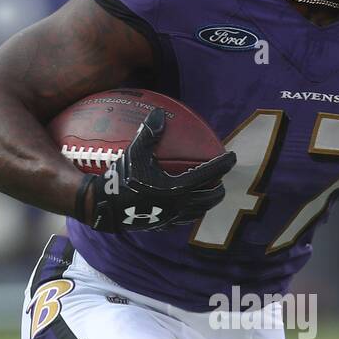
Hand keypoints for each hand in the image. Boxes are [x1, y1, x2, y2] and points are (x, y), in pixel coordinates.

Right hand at [75, 107, 235, 231]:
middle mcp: (181, 204)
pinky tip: (187, 208)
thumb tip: (158, 112)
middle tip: (221, 180)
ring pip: (199, 211)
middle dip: (219, 189)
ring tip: (209, 194)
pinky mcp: (163, 225)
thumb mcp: (136, 153)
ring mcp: (173, 217)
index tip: (232, 158)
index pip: (210, 174)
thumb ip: (150, 133)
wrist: (106, 206)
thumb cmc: (123, 179)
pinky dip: (191, 212)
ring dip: (208, 203)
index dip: (223, 165)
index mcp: (179, 187)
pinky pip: (184, 220)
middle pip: (210, 198)